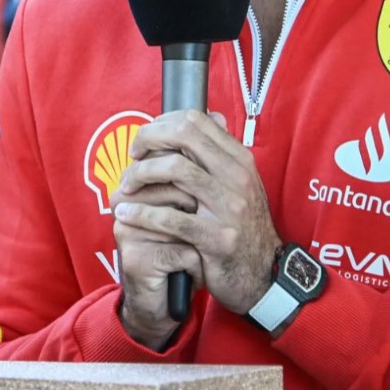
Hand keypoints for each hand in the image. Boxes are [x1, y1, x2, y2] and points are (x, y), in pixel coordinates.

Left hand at [115, 110, 280, 314]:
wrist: (263, 274)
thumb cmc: (243, 226)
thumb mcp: (239, 185)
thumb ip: (220, 154)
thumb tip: (209, 115)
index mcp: (240, 160)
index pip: (196, 121)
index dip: (162, 124)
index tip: (146, 139)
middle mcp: (237, 177)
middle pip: (184, 136)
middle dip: (148, 140)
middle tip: (132, 155)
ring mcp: (229, 208)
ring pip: (175, 171)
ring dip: (140, 175)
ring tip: (125, 187)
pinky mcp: (217, 239)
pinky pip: (170, 219)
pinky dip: (142, 214)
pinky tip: (126, 215)